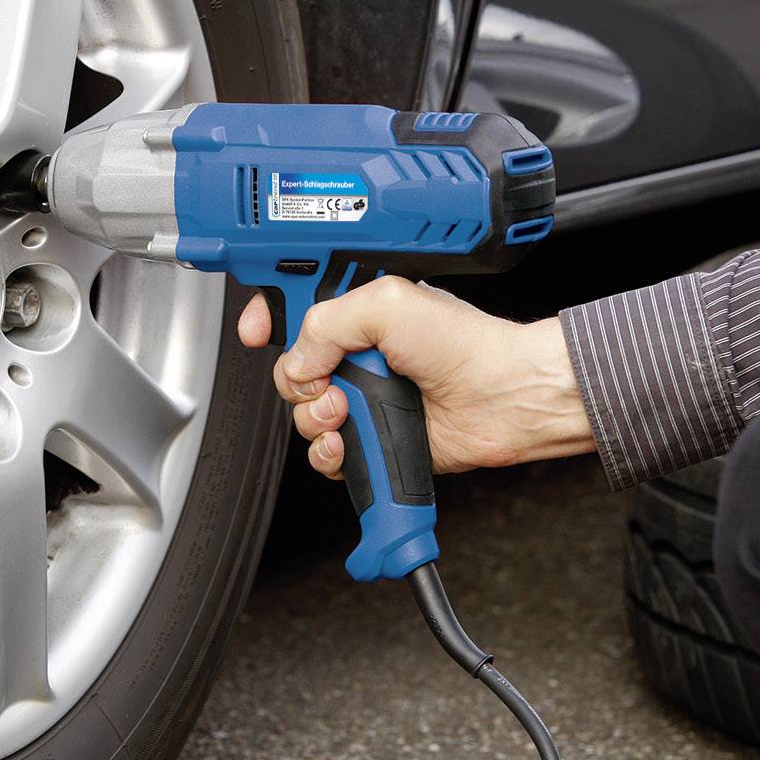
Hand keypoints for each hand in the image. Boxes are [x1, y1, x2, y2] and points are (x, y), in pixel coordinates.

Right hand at [237, 277, 594, 479]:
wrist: (504, 397)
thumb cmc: (466, 345)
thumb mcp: (387, 304)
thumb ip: (325, 322)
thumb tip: (296, 361)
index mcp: (358, 312)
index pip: (294, 307)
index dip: (266, 317)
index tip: (255, 331)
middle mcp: (357, 355)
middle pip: (289, 369)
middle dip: (297, 380)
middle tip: (329, 383)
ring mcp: (364, 399)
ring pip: (302, 416)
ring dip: (314, 420)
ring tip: (346, 415)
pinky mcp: (373, 439)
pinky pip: (325, 455)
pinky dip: (329, 454)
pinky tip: (348, 444)